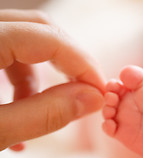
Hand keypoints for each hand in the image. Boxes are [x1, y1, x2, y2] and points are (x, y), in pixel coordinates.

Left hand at [0, 9, 104, 150]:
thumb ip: (45, 114)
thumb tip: (93, 99)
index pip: (49, 38)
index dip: (83, 64)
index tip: (102, 93)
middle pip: (41, 29)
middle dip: (71, 62)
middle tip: (88, 93)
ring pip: (25, 39)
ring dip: (46, 73)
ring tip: (51, 110)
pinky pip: (7, 50)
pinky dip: (23, 77)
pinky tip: (23, 110)